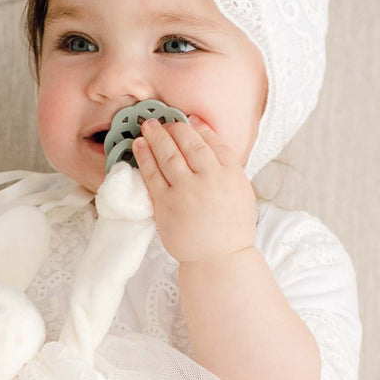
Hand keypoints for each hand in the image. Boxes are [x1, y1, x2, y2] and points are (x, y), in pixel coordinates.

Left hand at [133, 114, 256, 264]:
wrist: (218, 259)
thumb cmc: (230, 227)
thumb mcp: (241, 190)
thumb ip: (226, 164)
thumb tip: (204, 134)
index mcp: (231, 174)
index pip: (213, 141)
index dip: (198, 128)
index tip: (188, 120)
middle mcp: (209, 179)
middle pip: (188, 142)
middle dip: (173, 127)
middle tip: (162, 120)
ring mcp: (185, 191)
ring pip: (167, 154)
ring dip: (155, 136)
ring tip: (147, 126)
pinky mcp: (166, 204)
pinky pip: (152, 174)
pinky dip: (144, 157)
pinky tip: (138, 146)